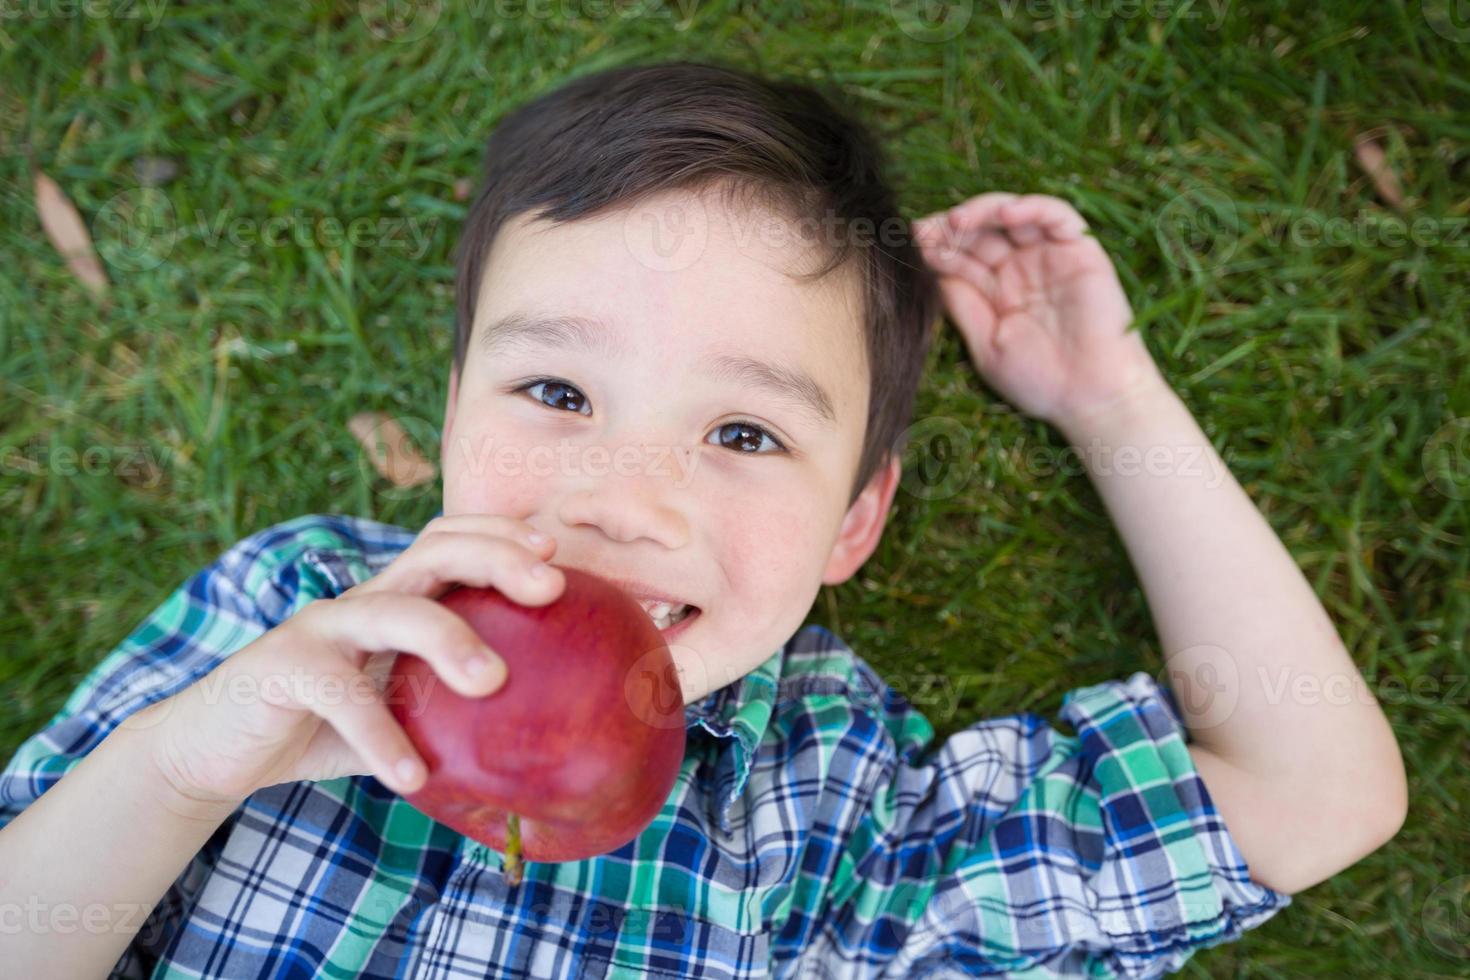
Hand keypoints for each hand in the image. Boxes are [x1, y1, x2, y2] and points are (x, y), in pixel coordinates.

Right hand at [143, 514, 565, 813]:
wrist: (214, 750)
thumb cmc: (320, 728)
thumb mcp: (395, 711)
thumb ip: (449, 711)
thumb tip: (540, 742)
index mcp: (391, 601)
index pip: (448, 541)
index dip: (500, 535)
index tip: (555, 556)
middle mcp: (359, 601)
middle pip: (432, 551)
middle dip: (495, 558)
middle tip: (551, 588)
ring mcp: (317, 628)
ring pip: (393, 611)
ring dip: (450, 641)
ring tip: (495, 683)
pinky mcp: (281, 669)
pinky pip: (340, 696)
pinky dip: (380, 735)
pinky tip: (414, 777)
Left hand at [914, 192, 1166, 430]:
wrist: (1092, 398)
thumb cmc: (1041, 380)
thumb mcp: (986, 343)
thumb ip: (962, 305)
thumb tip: (931, 272)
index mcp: (997, 290)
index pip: (961, 256)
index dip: (935, 247)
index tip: (905, 245)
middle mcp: (1021, 268)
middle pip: (981, 232)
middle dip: (950, 228)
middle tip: (924, 230)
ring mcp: (1050, 256)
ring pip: (1013, 215)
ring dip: (983, 211)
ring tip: (957, 222)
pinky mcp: (1081, 251)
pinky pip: (1056, 215)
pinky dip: (1031, 208)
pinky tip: (1005, 215)